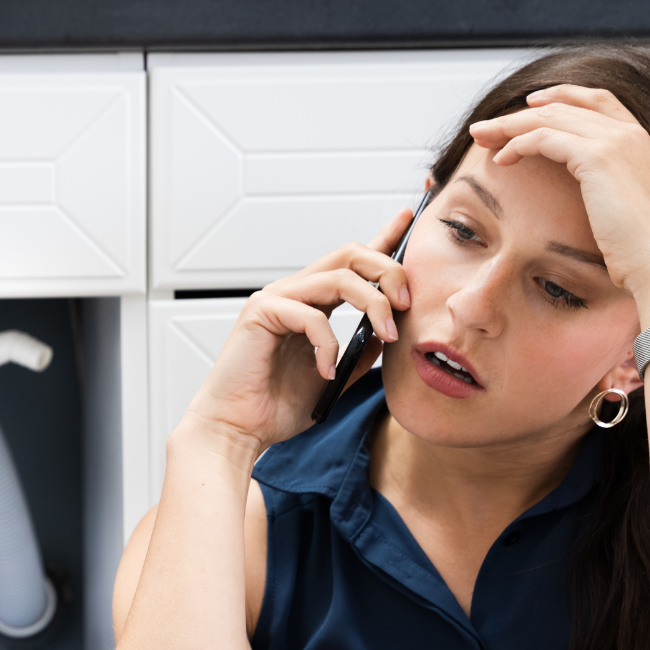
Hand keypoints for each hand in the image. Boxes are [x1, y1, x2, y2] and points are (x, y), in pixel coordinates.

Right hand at [180, 209, 415, 458]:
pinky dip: (328, 344)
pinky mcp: (261, 312)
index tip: (408, 220)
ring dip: (373, 303)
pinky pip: (312, 315)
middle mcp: (294, 294)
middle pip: (350, 255)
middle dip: (387, 271)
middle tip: (406, 303)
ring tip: (387, 334)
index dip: (382, 239)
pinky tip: (326, 370)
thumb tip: (385, 334)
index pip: (351, 264)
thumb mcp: (333, 377)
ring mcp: (276, 299)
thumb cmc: (275, 407)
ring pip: (338, 277)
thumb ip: (358, 354)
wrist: (240, 429)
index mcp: (311, 304)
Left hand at [466, 86, 649, 310]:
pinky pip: (545, 138)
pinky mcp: (597, 157)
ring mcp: (617, 141)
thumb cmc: (643, 253)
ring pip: (550, 117)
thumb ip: (613, 193)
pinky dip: (518, 144)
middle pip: (566, 106)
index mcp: (642, 144)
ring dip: (510, 126)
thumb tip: (594, 202)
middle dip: (522, 113)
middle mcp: (632, 134)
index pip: (599, 101)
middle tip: (487, 126)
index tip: (531, 104)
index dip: (563, 96)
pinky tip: (501, 160)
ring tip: (481, 138)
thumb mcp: (629, 212)